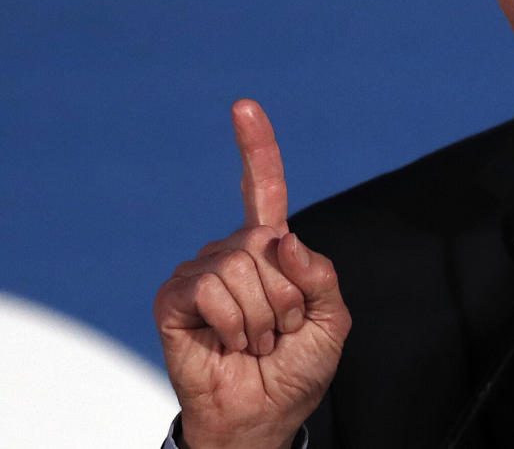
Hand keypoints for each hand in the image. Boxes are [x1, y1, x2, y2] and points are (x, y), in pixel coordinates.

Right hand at [154, 100, 351, 448]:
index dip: (256, 148)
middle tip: (280, 330)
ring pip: (240, 266)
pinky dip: (232, 322)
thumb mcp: (333, 319)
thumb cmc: (296, 369)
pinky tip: (228, 343)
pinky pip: (210, 288)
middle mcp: (232, 253)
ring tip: (255, 341)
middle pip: (266, 242)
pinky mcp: (173, 299)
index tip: (243, 106)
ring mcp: (199, 273)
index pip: (262, 188)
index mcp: (270, 250)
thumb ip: (320, 274)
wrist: (264, 415)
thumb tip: (282, 239)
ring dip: (262, 315)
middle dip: (287, 294)